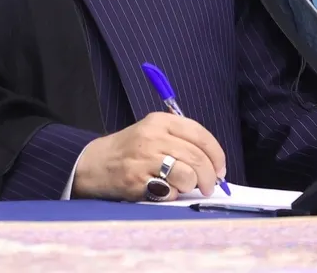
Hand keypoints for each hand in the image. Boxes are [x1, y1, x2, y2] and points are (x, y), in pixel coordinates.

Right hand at [71, 112, 227, 201]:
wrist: (94, 163)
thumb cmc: (131, 151)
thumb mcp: (153, 132)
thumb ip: (182, 141)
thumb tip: (215, 164)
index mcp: (160, 121)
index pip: (200, 134)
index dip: (216, 154)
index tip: (221, 169)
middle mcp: (153, 136)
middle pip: (197, 157)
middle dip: (210, 176)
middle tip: (209, 186)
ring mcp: (144, 158)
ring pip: (187, 174)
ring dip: (192, 186)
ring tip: (183, 187)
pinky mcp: (137, 179)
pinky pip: (170, 191)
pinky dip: (173, 195)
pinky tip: (164, 191)